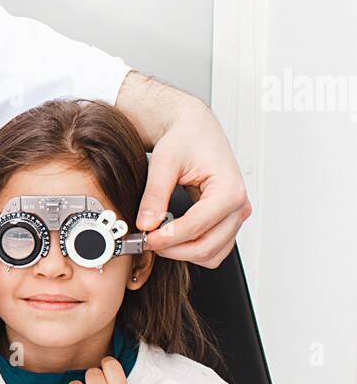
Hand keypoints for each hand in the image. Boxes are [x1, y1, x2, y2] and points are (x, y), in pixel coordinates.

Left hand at [116, 75, 250, 267]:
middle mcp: (238, 205)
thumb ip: (155, 194)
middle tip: (147, 241)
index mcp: (229, 189)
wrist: (195, 129)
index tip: (145, 238)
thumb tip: (146, 224)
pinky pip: (214, 248)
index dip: (168, 238)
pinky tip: (172, 236)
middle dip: (174, 249)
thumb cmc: (186, 138)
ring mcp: (236, 215)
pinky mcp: (228, 221)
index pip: (197, 226)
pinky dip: (192, 249)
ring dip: (183, 253)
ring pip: (212, 254)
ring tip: (158, 238)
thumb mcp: (164, 161)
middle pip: (207, 247)